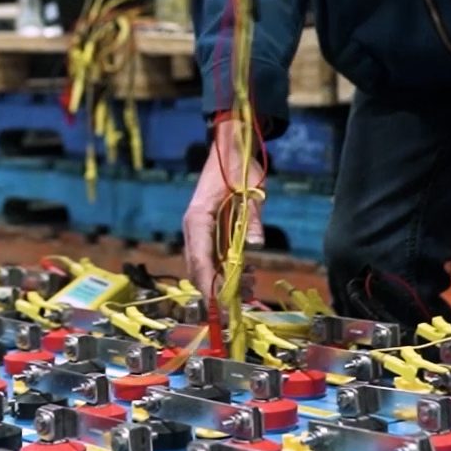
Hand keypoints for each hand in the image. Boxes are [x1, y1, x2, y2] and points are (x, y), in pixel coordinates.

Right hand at [183, 118, 267, 298]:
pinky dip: (227, 268)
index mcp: (198, 218)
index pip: (200, 258)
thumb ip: (253, 219)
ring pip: (205, 265)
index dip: (209, 283)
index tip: (220, 303)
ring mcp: (199, 230)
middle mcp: (194, 227)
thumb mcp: (251, 191)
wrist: (230, 146)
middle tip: (238, 304)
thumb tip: (257, 245)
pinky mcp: (208, 230)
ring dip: (223, 280)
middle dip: (216, 288)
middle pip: (198, 267)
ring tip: (250, 288)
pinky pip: (213, 255)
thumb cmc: (239, 166)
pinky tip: (247, 274)